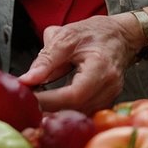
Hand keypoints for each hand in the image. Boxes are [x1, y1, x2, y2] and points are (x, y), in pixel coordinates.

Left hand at [18, 15, 136, 113]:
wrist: (120, 35)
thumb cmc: (96, 33)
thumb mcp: (66, 36)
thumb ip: (46, 59)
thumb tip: (28, 79)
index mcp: (101, 67)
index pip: (74, 94)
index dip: (50, 100)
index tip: (30, 98)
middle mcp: (109, 86)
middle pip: (77, 108)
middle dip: (50, 108)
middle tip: (28, 102)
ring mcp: (110, 96)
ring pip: (80, 113)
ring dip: (57, 111)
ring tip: (37, 102)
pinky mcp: (106, 101)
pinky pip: (85, 111)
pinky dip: (67, 109)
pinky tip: (53, 104)